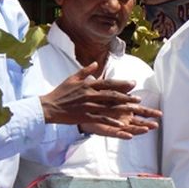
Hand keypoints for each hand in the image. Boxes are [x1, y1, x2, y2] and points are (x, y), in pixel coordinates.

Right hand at [40, 62, 161, 138]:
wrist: (49, 106)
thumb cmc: (60, 92)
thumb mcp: (72, 78)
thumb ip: (85, 71)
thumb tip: (96, 63)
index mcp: (88, 85)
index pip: (108, 83)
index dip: (122, 84)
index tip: (133, 84)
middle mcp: (90, 94)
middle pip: (112, 95)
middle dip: (127, 97)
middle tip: (139, 99)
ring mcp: (88, 106)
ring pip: (109, 107)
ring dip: (123, 108)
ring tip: (134, 110)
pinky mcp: (85, 116)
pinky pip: (100, 118)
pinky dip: (111, 120)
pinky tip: (121, 123)